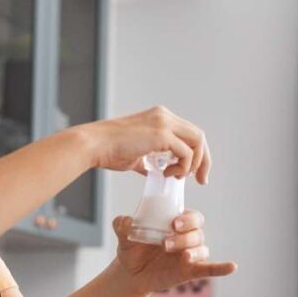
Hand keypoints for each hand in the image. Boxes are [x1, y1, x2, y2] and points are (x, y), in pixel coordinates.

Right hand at [81, 106, 210, 184]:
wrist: (94, 145)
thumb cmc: (107, 150)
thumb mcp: (135, 154)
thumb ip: (149, 160)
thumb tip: (156, 172)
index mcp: (159, 117)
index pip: (189, 133)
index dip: (196, 154)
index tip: (194, 173)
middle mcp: (164, 116)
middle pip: (199, 136)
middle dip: (203, 160)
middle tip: (201, 180)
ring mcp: (164, 123)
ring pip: (197, 141)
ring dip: (193, 163)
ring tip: (177, 176)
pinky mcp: (161, 134)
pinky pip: (186, 151)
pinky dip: (183, 166)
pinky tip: (168, 174)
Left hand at [113, 210, 235, 293]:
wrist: (130, 272)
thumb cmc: (132, 248)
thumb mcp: (124, 235)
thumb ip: (122, 224)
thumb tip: (124, 221)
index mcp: (176, 223)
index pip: (191, 216)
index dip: (187, 218)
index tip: (174, 222)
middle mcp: (187, 237)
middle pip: (197, 232)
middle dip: (186, 236)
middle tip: (166, 241)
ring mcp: (190, 254)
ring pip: (201, 249)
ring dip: (192, 251)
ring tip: (181, 257)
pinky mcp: (191, 271)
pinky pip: (211, 268)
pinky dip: (222, 268)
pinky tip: (232, 267)